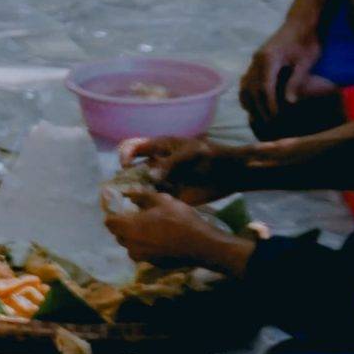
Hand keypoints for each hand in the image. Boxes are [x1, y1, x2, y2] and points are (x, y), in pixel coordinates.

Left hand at [103, 182, 253, 272]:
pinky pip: (143, 254)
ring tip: (148, 229)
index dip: (113, 215)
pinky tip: (160, 240)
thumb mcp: (161, 200)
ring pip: (130, 246)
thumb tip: (127, 194)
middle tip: (136, 218)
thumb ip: (141, 196)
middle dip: (123, 226)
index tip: (122, 210)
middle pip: (118, 235)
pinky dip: (146, 247)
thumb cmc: (180, 219)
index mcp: (129, 228)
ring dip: (134, 238)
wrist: (201, 244)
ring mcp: (142, 257)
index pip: (109, 222)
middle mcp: (131, 245)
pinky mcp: (153, 264)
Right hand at [123, 136, 252, 202]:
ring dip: (134, 192)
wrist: (229, 174)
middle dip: (124, 178)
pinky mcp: (168, 194)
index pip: (131, 146)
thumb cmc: (210, 156)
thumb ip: (170, 163)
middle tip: (125, 188)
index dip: (124, 154)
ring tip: (135, 200)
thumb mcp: (190, 154)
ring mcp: (160, 180)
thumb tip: (151, 176)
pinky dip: (148, 204)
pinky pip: (152, 199)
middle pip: (130, 169)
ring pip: (138, 186)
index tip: (127, 165)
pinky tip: (150, 207)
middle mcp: (155, 164)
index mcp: (157, 147)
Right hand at [243, 21, 326, 120]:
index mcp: (268, 59)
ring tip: (258, 118)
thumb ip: (295, 82)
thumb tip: (289, 103)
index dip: (268, 105)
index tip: (275, 119)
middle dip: (258, 108)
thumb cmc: (307, 42)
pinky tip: (253, 105)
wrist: (302, 23)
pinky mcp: (256, 61)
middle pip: (251, 89)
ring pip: (245, 85)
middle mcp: (257, 60)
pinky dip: (248, 94)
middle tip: (267, 124)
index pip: (264, 87)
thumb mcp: (306, 62)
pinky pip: (246, 80)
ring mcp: (254, 60)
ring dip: (250, 102)